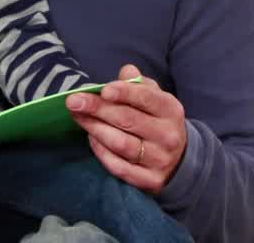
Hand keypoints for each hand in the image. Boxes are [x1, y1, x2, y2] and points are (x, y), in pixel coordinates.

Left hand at [66, 64, 187, 194]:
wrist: (180, 159)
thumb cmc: (158, 121)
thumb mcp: (156, 98)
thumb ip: (139, 84)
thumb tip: (126, 71)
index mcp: (171, 110)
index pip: (146, 98)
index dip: (123, 93)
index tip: (102, 90)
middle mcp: (168, 136)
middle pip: (128, 120)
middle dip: (98, 109)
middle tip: (74, 102)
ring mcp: (159, 160)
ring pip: (120, 144)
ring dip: (95, 129)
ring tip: (79, 117)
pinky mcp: (149, 181)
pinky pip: (118, 166)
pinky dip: (101, 152)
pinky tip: (92, 138)